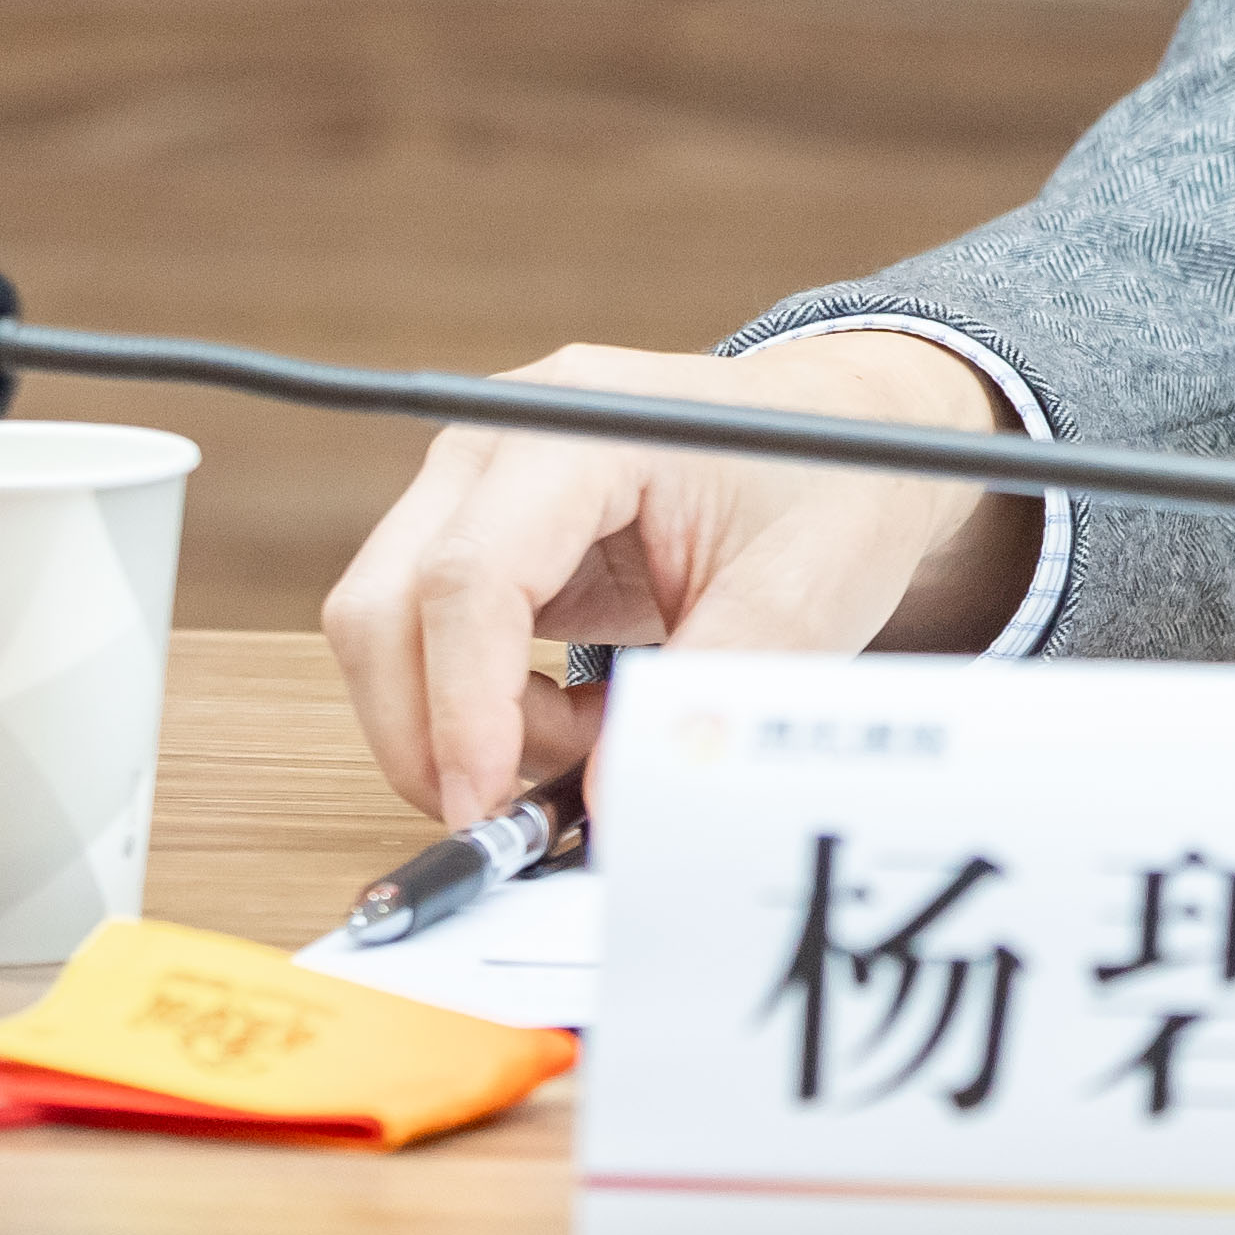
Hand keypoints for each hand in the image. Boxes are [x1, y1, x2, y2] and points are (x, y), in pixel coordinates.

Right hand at [322, 333, 1037, 822]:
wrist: (848, 432)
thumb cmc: (834, 484)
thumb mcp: (809, 589)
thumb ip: (708, 689)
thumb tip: (611, 801)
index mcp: (590, 422)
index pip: (472, 572)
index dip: (463, 702)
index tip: (485, 801)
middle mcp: (504, 439)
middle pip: (385, 603)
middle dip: (430, 731)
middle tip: (519, 812)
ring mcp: (475, 484)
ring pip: (386, 633)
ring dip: (461, 725)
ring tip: (595, 735)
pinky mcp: (476, 538)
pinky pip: (425, 647)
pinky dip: (479, 712)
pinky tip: (578, 716)